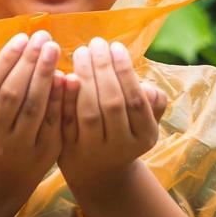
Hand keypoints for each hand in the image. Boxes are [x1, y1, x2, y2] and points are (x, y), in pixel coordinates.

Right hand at [0, 30, 64, 198]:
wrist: (4, 171)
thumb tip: (2, 56)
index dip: (5, 60)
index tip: (22, 37)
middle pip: (12, 94)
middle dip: (28, 62)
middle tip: (43, 37)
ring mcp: (19, 145)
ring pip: (33, 107)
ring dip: (44, 76)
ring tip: (53, 49)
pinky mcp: (43, 152)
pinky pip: (52, 121)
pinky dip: (58, 97)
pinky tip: (65, 76)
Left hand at [58, 37, 168, 193]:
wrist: (99, 173)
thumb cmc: (125, 132)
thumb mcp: (145, 122)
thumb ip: (153, 103)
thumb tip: (146, 85)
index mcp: (144, 136)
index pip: (136, 100)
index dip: (125, 71)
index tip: (116, 46)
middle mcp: (120, 146)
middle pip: (112, 103)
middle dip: (103, 69)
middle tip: (96, 43)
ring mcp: (93, 151)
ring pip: (88, 111)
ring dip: (84, 77)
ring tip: (81, 52)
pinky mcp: (68, 151)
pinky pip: (65, 120)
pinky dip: (64, 96)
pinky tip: (62, 74)